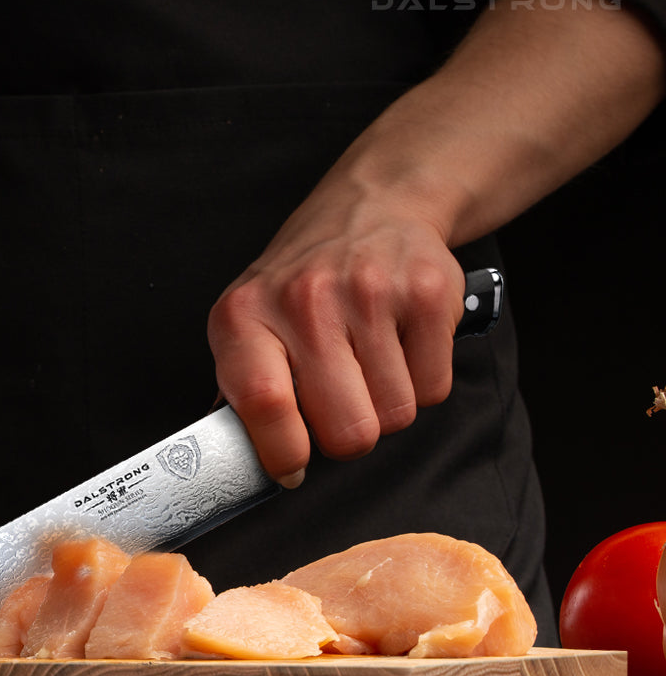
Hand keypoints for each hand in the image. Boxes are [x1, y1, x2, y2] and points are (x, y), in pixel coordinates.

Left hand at [207, 188, 465, 485]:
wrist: (369, 210)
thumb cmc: (301, 285)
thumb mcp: (247, 324)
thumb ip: (240, 392)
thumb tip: (244, 462)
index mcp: (244, 315)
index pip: (262, 403)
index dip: (283, 453)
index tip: (291, 466)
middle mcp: (304, 299)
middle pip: (348, 432)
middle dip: (348, 432)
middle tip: (340, 397)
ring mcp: (369, 293)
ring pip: (397, 416)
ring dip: (386, 404)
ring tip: (368, 360)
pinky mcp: (428, 294)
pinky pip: (434, 388)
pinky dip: (421, 381)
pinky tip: (398, 344)